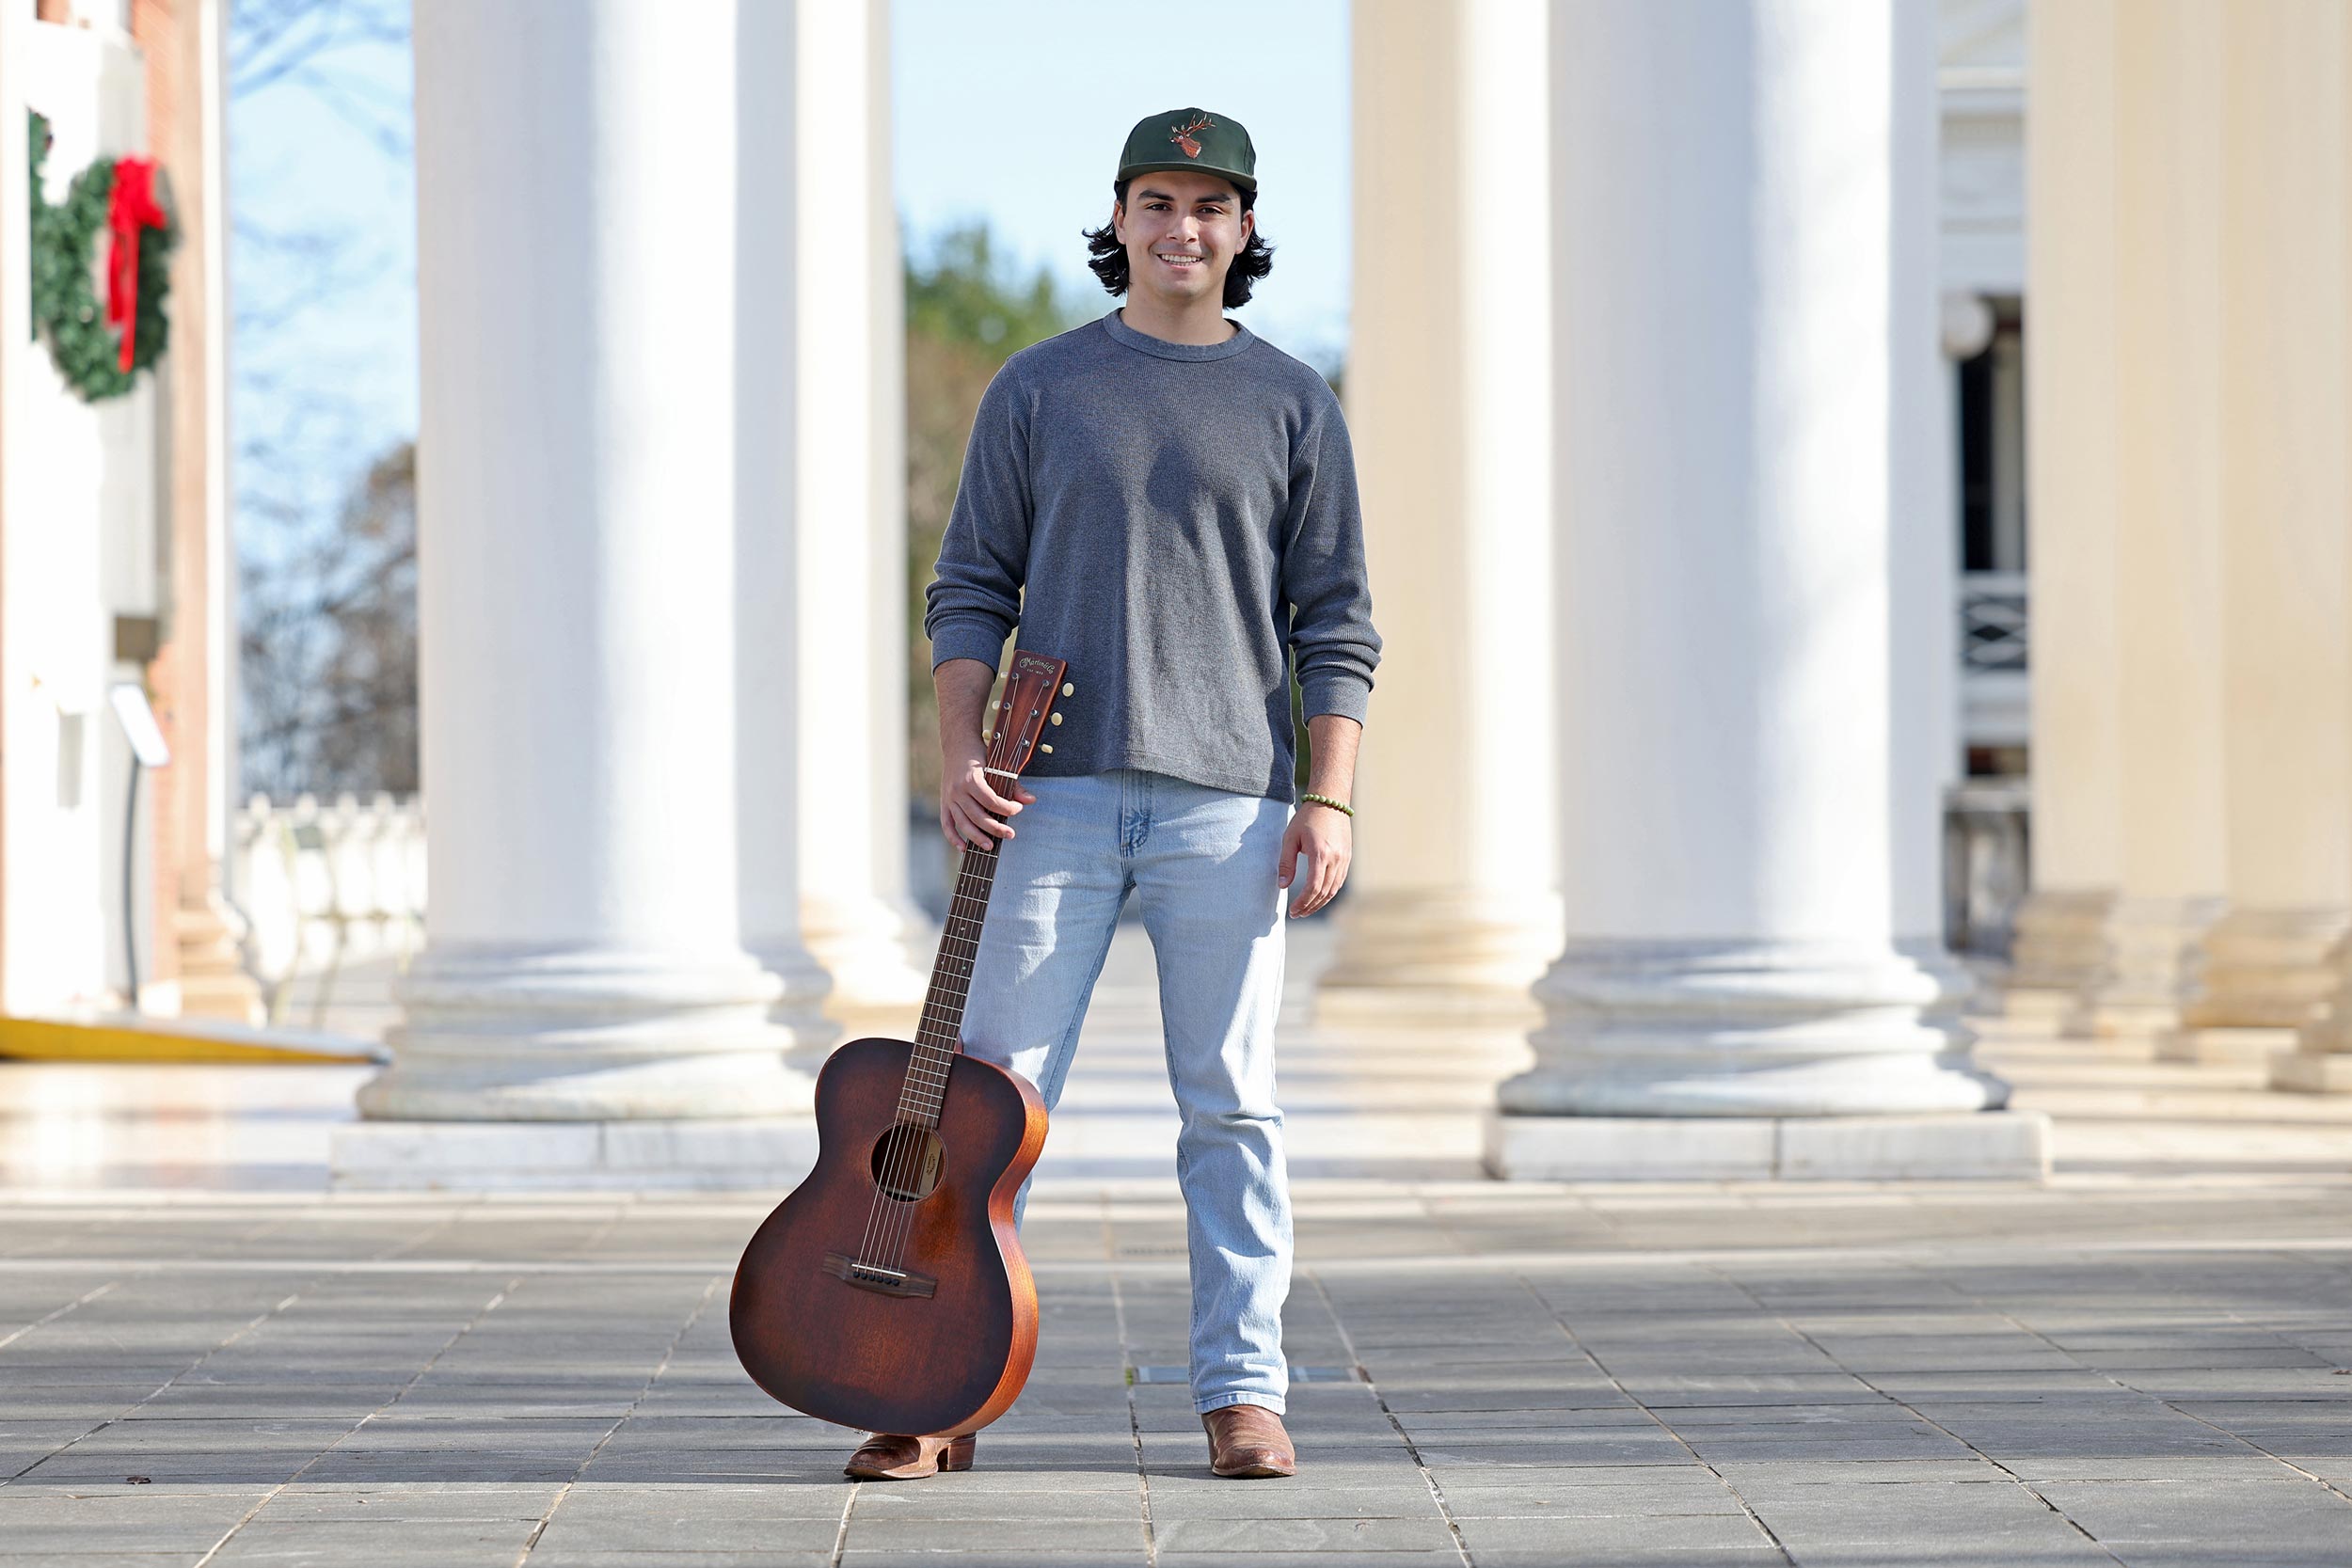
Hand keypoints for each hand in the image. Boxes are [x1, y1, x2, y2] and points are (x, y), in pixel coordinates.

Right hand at [940, 754, 1035, 849]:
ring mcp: (949, 798)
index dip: (1007, 808)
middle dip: (995, 828)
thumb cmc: (979, 755)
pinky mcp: (944, 803)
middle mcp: (958, 791)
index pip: (991, 801)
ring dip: (976, 837)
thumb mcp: (997, 765)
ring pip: (963, 823)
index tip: (1018, 809)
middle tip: (1010, 834)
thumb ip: (1013, 784)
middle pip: (977, 815)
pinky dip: (953, 838)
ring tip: (991, 845)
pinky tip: (964, 848)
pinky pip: (946, 824)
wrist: (957, 744)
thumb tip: (1030, 800)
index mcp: (971, 780)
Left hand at [1278, 800, 1351, 917]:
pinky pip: (1339, 882)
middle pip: (1324, 892)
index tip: (1292, 910)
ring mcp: (1344, 859)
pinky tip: (1318, 897)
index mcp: (1320, 853)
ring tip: (1306, 909)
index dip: (1302, 902)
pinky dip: (1329, 893)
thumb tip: (1282, 885)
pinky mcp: (1348, 858)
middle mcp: (1336, 858)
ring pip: (1333, 890)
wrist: (1330, 802)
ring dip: (1319, 903)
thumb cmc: (1307, 818)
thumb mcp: (1290, 838)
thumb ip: (1286, 862)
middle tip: (1297, 913)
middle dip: (1309, 906)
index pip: (1313, 887)